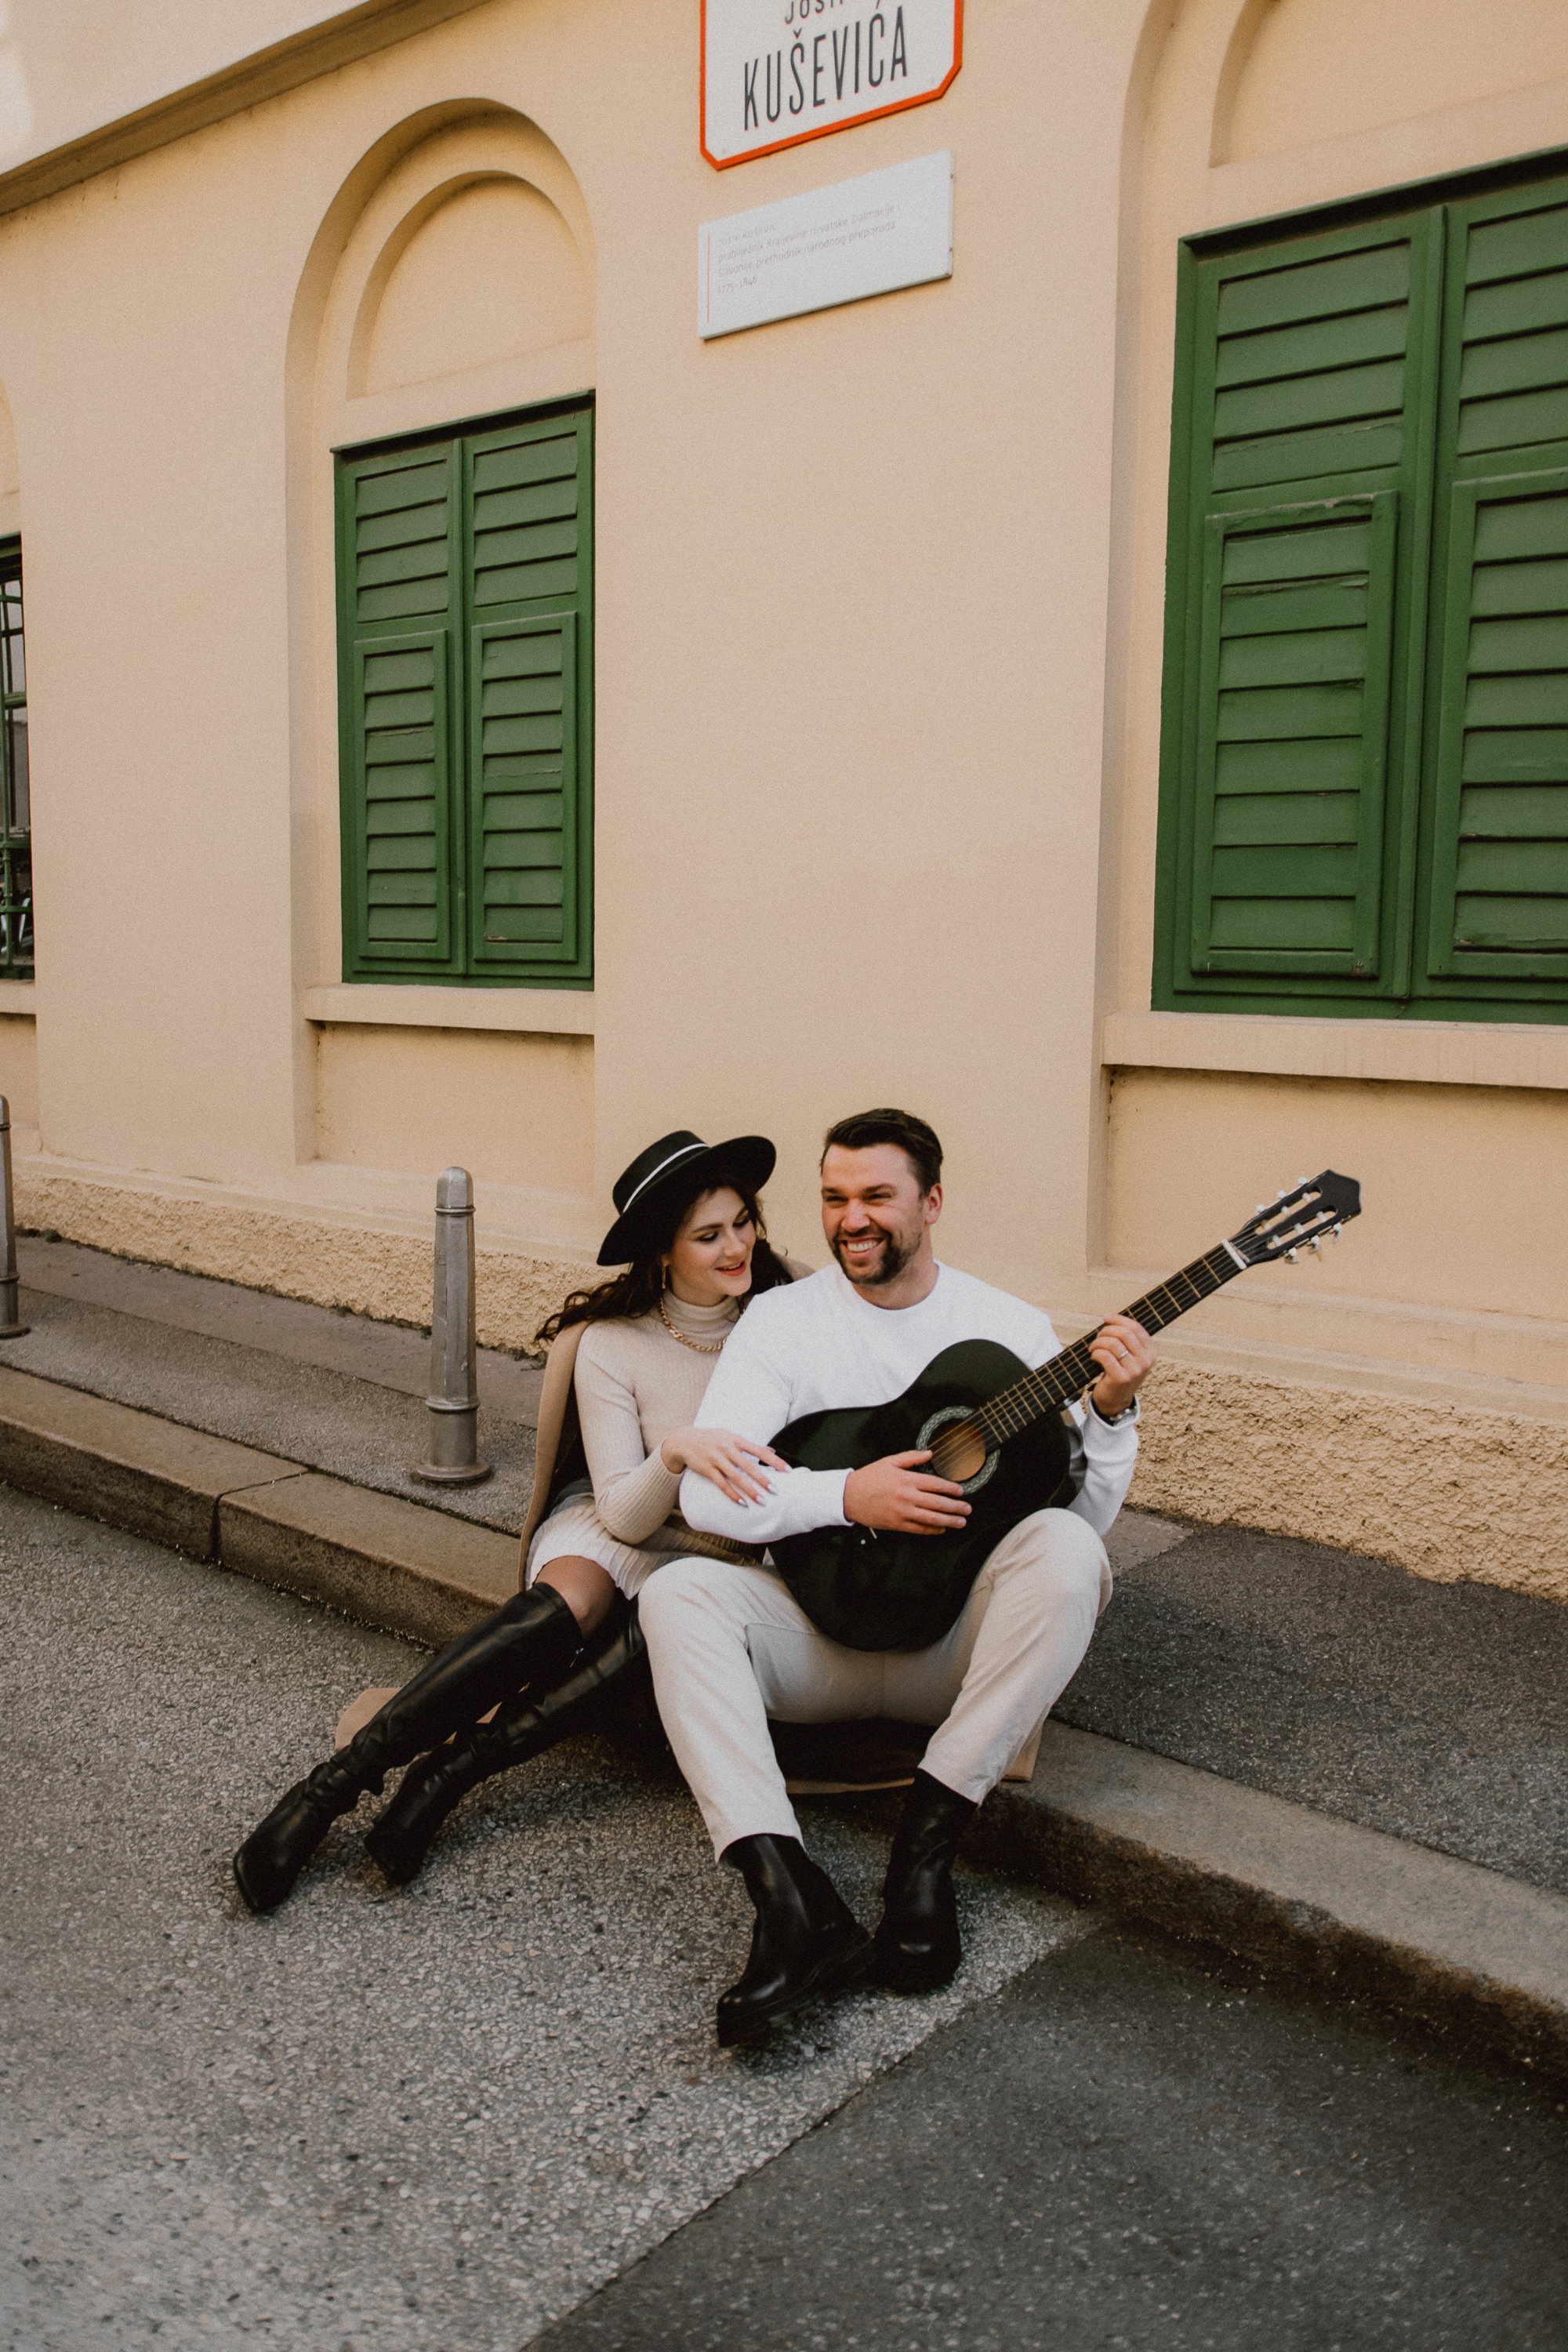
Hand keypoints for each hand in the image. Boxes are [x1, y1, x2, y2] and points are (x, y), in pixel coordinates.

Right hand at [661, 1426, 787, 1504]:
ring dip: (750, 1490)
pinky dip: (733, 1494)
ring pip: (737, 1477)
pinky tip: (742, 1503)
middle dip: (763, 1479)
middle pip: (749, 1466)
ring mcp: (717, 1459)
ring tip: (761, 1501)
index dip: (775, 1461)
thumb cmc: (711, 1438)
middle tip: (776, 1491)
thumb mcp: (730, 1436)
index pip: (760, 1450)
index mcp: (736, 1440)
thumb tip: (771, 1450)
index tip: (788, 1471)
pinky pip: (722, 1484)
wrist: (684, 1440)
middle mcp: (727, 1448)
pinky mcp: (707, 1469)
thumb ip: (749, 1445)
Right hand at [843, 1450, 970, 1535]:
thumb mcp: (889, 1461)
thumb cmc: (868, 1478)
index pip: (936, 1484)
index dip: (951, 1488)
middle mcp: (907, 1497)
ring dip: (949, 1520)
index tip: (960, 1491)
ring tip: (961, 1521)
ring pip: (932, 1518)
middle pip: (938, 1503)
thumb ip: (911, 1457)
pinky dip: (932, 1530)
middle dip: (956, 1507)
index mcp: (906, 1479)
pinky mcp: (896, 1524)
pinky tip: (941, 1529)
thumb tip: (929, 1453)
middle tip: (967, 1508)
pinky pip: (919, 1529)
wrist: (848, 1496)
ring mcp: (902, 1512)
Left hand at [1088, 1313, 1154, 1418]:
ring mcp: (1135, 1371)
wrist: (1115, 1400)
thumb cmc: (1119, 1373)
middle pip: (1124, 1333)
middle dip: (1106, 1332)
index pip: (1136, 1328)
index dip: (1118, 1319)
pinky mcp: (1121, 1378)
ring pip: (1113, 1344)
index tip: (1105, 1317)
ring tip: (1094, 1348)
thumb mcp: (1129, 1356)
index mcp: (1150, 1352)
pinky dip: (1095, 1353)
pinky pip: (1105, 1356)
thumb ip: (1126, 1339)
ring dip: (1098, 1343)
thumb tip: (1109, 1318)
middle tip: (1098, 1338)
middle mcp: (1146, 1361)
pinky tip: (1094, 1357)